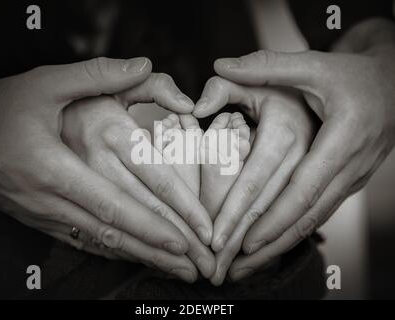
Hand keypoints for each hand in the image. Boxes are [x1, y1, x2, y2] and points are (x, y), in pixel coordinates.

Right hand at [62, 75, 215, 277]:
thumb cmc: (0, 110)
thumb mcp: (44, 82)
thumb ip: (96, 74)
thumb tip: (144, 64)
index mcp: (58, 164)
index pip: (118, 201)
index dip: (156, 221)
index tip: (190, 236)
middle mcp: (53, 196)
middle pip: (117, 231)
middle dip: (161, 250)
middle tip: (198, 266)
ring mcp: (46, 214)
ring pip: (103, 243)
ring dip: (143, 257)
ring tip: (179, 269)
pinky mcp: (42, 220)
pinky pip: (84, 243)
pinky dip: (116, 253)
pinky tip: (139, 258)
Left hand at [213, 18, 394, 280]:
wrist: (393, 84)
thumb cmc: (352, 74)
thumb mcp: (313, 64)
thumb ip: (266, 66)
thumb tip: (218, 66)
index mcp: (341, 138)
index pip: (301, 188)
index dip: (271, 218)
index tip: (239, 240)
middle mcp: (348, 166)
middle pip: (305, 217)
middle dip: (267, 246)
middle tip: (231, 269)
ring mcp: (350, 179)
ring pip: (312, 222)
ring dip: (277, 247)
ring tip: (244, 266)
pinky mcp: (344, 183)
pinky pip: (316, 214)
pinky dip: (291, 233)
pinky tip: (270, 246)